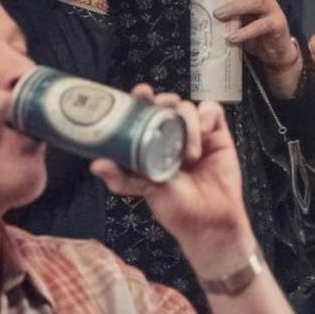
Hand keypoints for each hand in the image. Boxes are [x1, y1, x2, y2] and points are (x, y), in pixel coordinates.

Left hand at [91, 86, 252, 262]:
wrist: (209, 220)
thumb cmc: (177, 207)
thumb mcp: (146, 189)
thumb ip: (123, 177)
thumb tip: (96, 164)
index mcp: (154, 144)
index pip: (146, 114)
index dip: (142, 100)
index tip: (139, 93)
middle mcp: (174, 136)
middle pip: (169, 104)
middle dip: (164, 100)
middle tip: (162, 106)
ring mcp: (197, 134)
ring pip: (189, 107)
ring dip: (188, 123)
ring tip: (189, 154)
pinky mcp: (218, 134)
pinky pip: (213, 112)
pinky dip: (207, 118)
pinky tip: (204, 135)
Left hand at [191, 0, 301, 93]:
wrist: (276, 52)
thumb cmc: (254, 33)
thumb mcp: (237, 19)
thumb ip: (224, 11)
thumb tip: (198, 10)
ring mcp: (272, 8)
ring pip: (253, 1)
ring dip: (234, 7)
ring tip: (217, 14)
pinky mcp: (276, 24)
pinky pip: (260, 26)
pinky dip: (244, 32)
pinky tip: (232, 37)